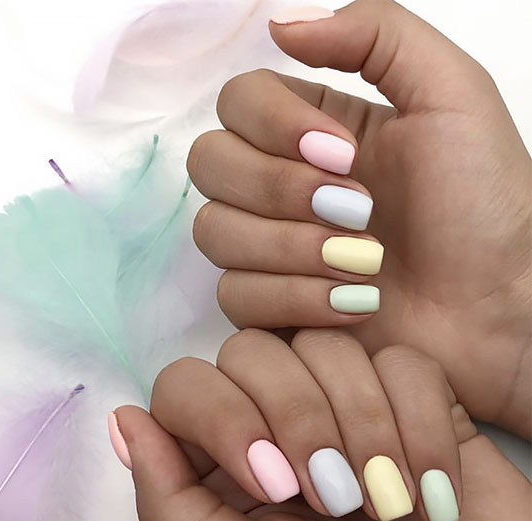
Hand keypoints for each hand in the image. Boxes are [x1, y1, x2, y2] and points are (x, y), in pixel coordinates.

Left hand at [112, 330, 531, 520]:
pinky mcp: (411, 384)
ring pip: (326, 346)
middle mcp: (278, 410)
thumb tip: (125, 421)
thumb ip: (171, 505)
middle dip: (300, 419)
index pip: (188, 383)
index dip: (225, 417)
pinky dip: (420, 423)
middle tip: (338, 497)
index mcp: (228, 453)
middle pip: (253, 352)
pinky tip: (435, 485)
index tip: (275, 483)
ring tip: (391, 500)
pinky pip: (400, 361)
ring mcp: (345, 390)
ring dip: (365, 427)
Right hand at [187, 0, 531, 436]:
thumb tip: (279, 26)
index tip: (344, 154)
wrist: (497, 307)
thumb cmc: (482, 205)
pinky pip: (234, 295)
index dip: (273, 125)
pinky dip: (294, 299)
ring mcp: (269, 247)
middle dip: (279, 190)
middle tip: (357, 211)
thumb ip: (374, 35)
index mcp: (313, 130)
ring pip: (213, 232)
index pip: (236, 102)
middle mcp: (280, 184)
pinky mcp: (270, 305)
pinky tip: (351, 304)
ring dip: (290, 248)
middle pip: (209, 165)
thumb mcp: (451, 95)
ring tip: (362, 264)